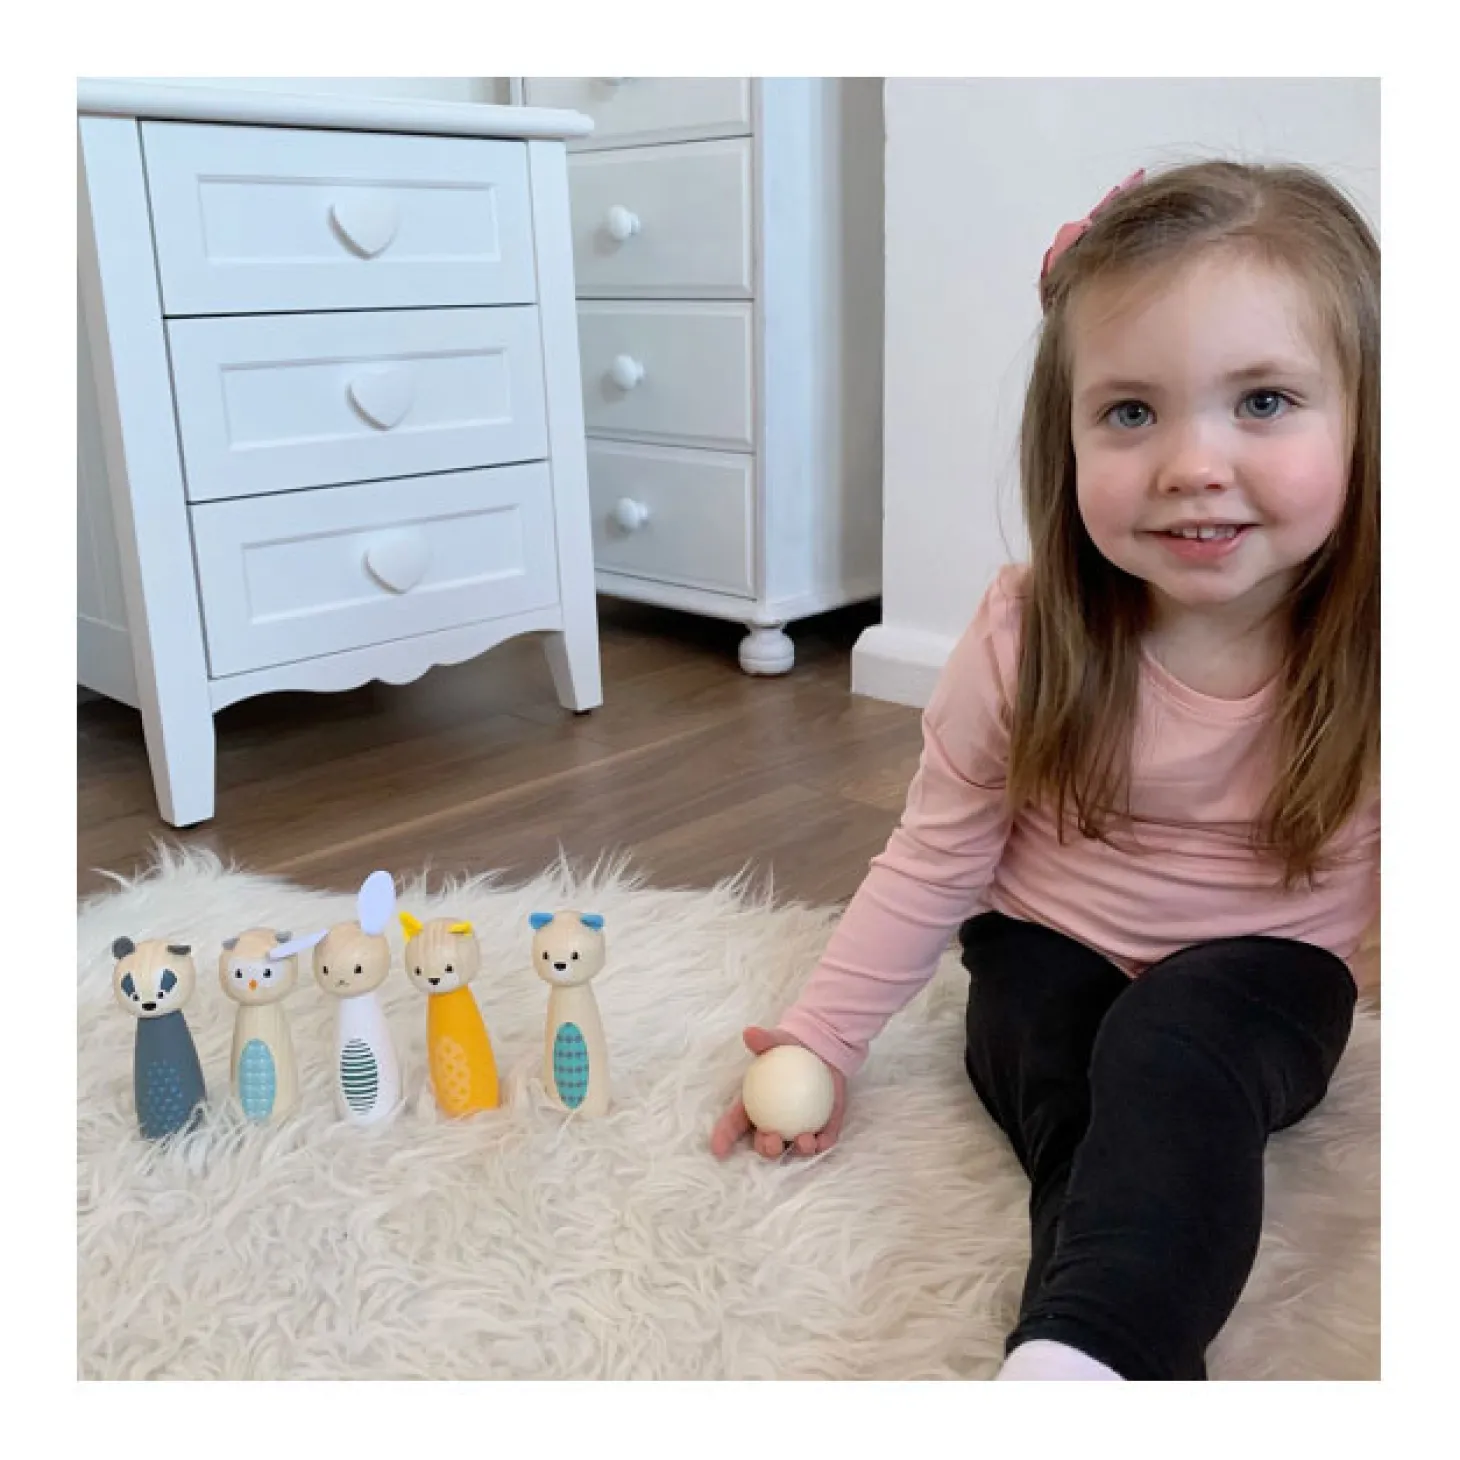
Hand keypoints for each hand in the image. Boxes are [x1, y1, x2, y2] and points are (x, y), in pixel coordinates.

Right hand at [709, 1026, 847, 1159]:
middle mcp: (774, 1122)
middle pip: (765, 1142)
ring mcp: (798, 1126)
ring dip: (797, 1150)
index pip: (735, 1123)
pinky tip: (823, 1141)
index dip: (724, 1137)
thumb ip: (763, 1040)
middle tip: (772, 1141)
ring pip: (793, 1146)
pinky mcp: (823, 1126)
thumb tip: (749, 1032)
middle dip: (766, 1149)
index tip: (718, 1149)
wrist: (820, 1046)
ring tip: (804, 1142)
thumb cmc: (789, 1047)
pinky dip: (822, 1143)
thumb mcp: (775, 1041)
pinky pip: (822, 1139)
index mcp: (755, 1105)